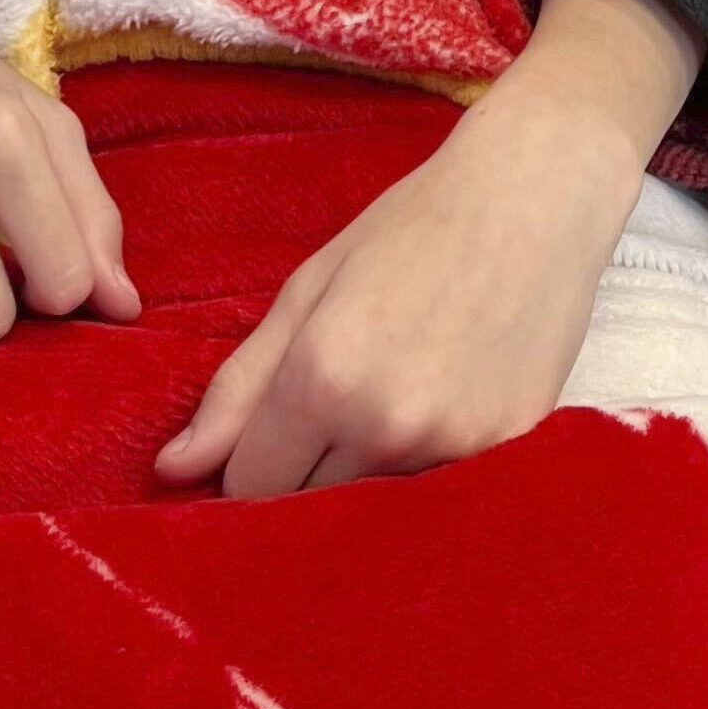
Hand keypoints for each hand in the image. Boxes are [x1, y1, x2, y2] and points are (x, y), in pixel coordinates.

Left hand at [155, 59, 646, 497]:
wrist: (534, 196)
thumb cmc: (413, 227)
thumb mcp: (309, 289)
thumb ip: (238, 387)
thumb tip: (173, 470)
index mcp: (323, 379)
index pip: (250, 488)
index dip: (249, 469)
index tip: (268, 440)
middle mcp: (385, 427)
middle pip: (309, 512)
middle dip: (305, 480)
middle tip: (329, 423)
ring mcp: (454, 447)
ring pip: (375, 512)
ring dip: (366, 483)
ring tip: (391, 406)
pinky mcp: (510, 451)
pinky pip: (440, 498)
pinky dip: (427, 473)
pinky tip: (440, 410)